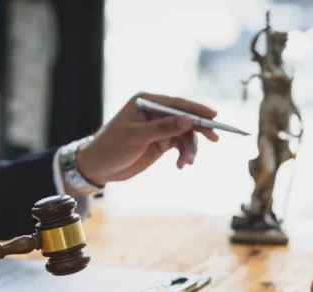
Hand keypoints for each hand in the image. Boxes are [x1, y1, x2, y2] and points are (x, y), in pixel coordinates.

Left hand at [75, 92, 219, 184]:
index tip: (213, 116)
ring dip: (189, 148)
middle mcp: (155, 112)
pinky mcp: (160, 143)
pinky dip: (183, 155)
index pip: (176, 103)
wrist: (98, 167)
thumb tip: (189, 120)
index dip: (196, 109)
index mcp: (146, 102)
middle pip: (184, 117)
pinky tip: (181, 165)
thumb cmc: (111, 147)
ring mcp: (159, 128)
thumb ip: (164, 128)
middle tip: (214, 139)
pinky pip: (180, 146)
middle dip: (198, 129)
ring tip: (187, 162)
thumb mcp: (137, 137)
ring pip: (184, 134)